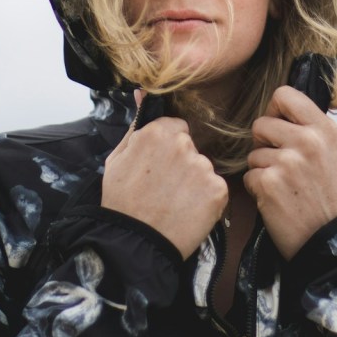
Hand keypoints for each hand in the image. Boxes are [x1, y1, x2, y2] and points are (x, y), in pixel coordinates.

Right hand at [102, 94, 227, 259]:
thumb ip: (136, 124)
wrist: (135, 244)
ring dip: (194, 182)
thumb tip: (143, 92)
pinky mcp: (218, 190)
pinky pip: (216, 188)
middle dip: (181, 164)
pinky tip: (187, 212)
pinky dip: (206, 200)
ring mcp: (202, 167)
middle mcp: (183, 145)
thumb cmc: (122, 201)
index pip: (175, 129)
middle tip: (163, 189)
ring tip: (173, 203)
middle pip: (190, 147)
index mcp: (158, 132)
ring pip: (203, 168)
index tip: (157, 169)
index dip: (166, 150)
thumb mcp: (118, 158)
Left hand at [243, 86, 336, 259]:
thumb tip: (283, 110)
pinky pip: (249, 175)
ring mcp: (287, 162)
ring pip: (253, 153)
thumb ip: (311, 129)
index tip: (279, 126)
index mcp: (325, 129)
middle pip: (261, 124)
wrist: (329, 241)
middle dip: (264, 144)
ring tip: (284, 186)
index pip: (285, 94)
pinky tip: (276, 199)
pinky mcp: (269, 183)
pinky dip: (257, 188)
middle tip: (281, 164)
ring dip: (262, 169)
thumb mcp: (334, 154)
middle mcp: (307, 141)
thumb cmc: (330, 197)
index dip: (275, 110)